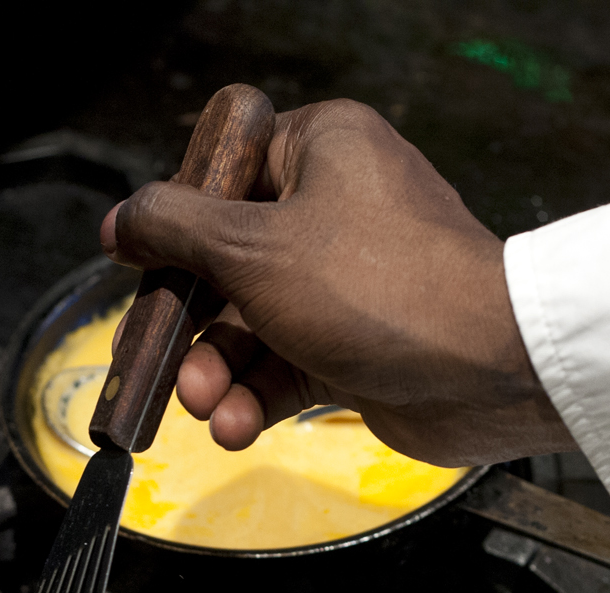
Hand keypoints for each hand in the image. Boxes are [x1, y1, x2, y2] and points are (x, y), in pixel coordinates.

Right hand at [100, 98, 573, 466]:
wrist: (487, 370)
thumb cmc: (380, 286)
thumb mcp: (253, 248)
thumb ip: (176, 230)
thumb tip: (122, 221)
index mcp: (322, 150)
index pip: (225, 174)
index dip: (175, 225)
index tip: (137, 265)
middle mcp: (337, 209)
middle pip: (226, 262)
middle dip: (188, 323)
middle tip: (152, 359)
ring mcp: (348, 283)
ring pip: (251, 325)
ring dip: (216, 372)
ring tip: (203, 405)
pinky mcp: (356, 347)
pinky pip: (285, 367)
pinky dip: (255, 397)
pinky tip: (235, 426)